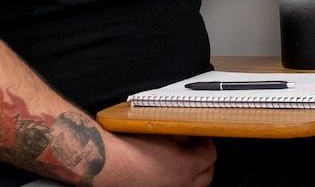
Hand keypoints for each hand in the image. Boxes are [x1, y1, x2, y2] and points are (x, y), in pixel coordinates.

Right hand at [96, 133, 215, 186]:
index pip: (210, 155)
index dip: (206, 143)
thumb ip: (179, 135)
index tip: (200, 138)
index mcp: (186, 167)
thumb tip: (186, 135)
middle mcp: (180, 185)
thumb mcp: (160, 132)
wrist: (104, 162)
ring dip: (192, 175)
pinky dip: (175, 182)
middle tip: (195, 149)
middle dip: (204, 161)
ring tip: (180, 161)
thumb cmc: (126, 147)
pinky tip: (164, 172)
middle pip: (207, 176)